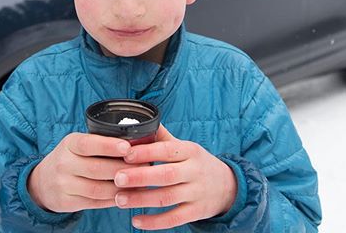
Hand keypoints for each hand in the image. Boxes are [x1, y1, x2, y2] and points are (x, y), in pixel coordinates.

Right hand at [27, 132, 144, 212]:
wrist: (42, 182)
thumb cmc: (70, 158)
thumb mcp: (77, 144)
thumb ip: (99, 143)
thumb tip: (134, 142)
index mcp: (69, 144)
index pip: (88, 144)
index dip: (108, 146)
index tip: (128, 147)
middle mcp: (63, 163)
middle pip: (97, 168)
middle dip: (123, 168)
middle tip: (145, 166)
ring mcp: (63, 185)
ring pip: (98, 189)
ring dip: (122, 187)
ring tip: (140, 183)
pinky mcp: (66, 203)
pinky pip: (95, 203)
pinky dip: (113, 199)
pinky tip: (127, 195)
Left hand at [113, 124, 236, 230]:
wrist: (228, 186)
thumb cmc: (196, 163)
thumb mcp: (184, 147)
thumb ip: (162, 138)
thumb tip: (138, 124)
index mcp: (190, 151)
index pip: (167, 150)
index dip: (146, 152)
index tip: (125, 154)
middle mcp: (194, 171)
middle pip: (166, 174)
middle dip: (140, 177)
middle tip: (118, 178)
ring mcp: (197, 193)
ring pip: (167, 198)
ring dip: (142, 200)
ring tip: (120, 200)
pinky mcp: (196, 212)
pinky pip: (174, 218)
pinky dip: (154, 222)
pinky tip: (136, 220)